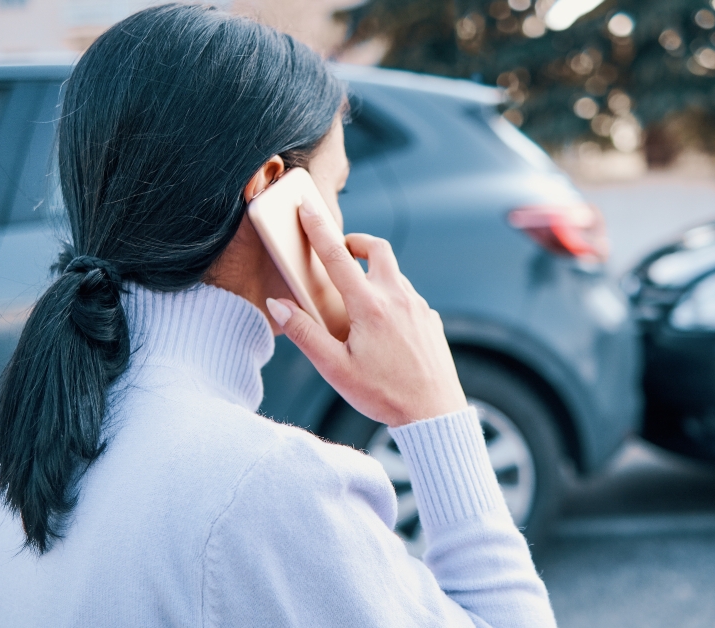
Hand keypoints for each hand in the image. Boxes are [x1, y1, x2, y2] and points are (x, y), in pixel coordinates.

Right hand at [266, 202, 467, 426]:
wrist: (434, 414)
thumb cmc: (383, 395)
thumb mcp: (335, 369)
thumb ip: (305, 334)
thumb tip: (280, 304)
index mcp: (369, 306)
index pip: (337, 256)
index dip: (318, 229)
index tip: (307, 208)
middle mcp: (397, 298)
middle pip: (377, 248)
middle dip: (356, 241)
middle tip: (340, 250)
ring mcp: (419, 307)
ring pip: (394, 273)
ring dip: (373, 272)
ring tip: (356, 297)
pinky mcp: (431, 319)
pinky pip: (408, 296)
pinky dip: (390, 296)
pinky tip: (381, 325)